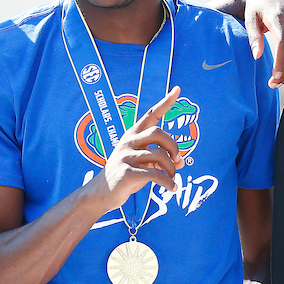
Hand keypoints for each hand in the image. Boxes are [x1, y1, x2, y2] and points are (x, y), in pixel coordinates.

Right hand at [87, 87, 183, 211]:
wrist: (101, 193)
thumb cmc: (126, 175)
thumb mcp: (144, 163)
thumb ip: (161, 159)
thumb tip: (181, 161)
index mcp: (133, 135)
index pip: (150, 114)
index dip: (165, 103)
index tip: (177, 90)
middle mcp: (128, 142)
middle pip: (158, 133)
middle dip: (173, 146)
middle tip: (177, 160)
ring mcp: (126, 156)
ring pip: (159, 156)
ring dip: (172, 169)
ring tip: (173, 179)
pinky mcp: (126, 173)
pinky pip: (154, 174)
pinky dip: (168, 182)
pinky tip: (172, 189)